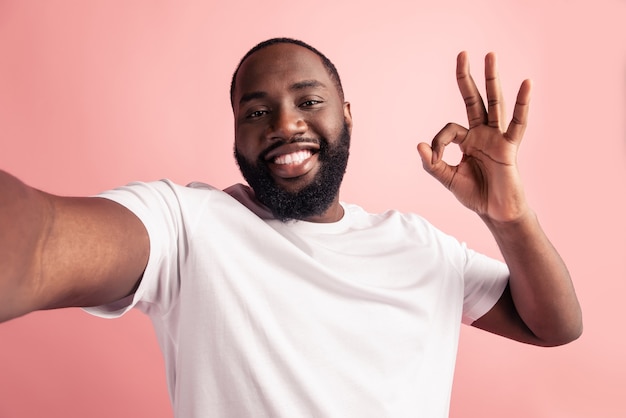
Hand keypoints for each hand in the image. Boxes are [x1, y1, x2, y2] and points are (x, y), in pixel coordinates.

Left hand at [417, 52, 531, 222]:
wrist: (495, 212)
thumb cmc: (474, 194)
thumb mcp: (447, 178)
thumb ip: (432, 163)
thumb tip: (419, 145)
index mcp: (466, 140)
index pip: (448, 130)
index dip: (437, 143)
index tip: (434, 158)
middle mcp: (482, 133)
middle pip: (473, 100)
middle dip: (466, 78)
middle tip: (462, 53)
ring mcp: (497, 137)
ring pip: (494, 104)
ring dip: (492, 80)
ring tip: (489, 55)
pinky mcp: (510, 147)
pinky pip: (518, 123)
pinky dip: (523, 104)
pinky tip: (526, 84)